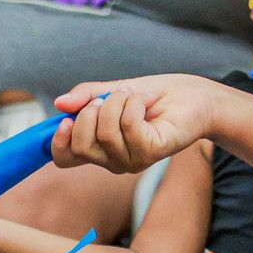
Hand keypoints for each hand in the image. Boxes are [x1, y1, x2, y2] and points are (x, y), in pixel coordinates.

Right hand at [53, 74, 223, 173]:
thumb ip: (87, 97)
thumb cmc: (155, 96)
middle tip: (110, 97)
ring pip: (105, 134)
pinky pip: (129, 125)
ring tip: (133, 96)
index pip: (65, 159)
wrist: (194, 96)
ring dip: (117, 103)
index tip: (67, 119)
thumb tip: (59, 103)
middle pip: (81, 146)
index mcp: (100, 149)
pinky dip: (134, 104)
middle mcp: (113, 161)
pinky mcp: (152, 152)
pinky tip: (146, 102)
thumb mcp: (114, 91)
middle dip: (91, 113)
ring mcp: (133, 160)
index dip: (58, 141)